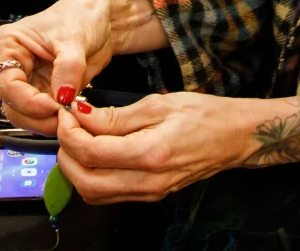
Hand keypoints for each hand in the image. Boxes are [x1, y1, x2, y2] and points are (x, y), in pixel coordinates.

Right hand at [0, 0, 167, 135]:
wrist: (101, 21)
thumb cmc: (80, 16)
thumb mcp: (74, 38)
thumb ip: (68, 67)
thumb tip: (63, 96)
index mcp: (6, 45)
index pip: (7, 84)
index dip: (28, 101)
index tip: (53, 105)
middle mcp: (12, 66)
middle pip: (13, 106)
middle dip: (38, 117)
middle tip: (64, 118)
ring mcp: (28, 83)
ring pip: (26, 117)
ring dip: (47, 123)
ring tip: (71, 117)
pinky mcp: (44, 94)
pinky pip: (43, 117)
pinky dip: (56, 121)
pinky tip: (72, 116)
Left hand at [56, 91, 249, 202]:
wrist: (233, 136)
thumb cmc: (201, 113)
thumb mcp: (158, 104)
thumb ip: (116, 116)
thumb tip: (80, 115)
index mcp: (150, 154)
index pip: (92, 153)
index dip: (70, 134)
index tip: (66, 114)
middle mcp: (147, 181)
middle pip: (86, 182)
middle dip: (66, 154)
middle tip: (67, 128)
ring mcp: (148, 193)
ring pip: (93, 193)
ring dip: (76, 168)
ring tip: (78, 138)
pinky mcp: (150, 195)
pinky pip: (108, 194)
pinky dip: (92, 176)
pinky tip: (95, 151)